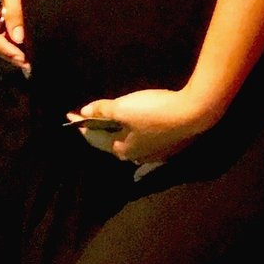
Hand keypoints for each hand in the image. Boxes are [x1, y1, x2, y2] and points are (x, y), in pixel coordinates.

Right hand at [0, 0, 28, 72]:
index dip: (4, 48)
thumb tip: (19, 39)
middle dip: (9, 47)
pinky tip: (28, 32)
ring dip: (13, 38)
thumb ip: (15, 12)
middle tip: (30, 60)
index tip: (24, 57)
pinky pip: (4, 15)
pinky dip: (15, 24)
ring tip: (31, 50)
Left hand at [73, 86, 217, 164]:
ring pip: (128, 142)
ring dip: (117, 132)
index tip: (70, 116)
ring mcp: (153, 153)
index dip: (81, 125)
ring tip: (111, 121)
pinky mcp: (167, 145)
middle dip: (99, 131)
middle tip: (90, 118)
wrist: (193, 113)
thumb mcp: (125, 107)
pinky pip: (143, 139)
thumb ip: (103, 110)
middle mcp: (135, 156)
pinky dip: (134, 132)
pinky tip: (137, 126)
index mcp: (121, 149)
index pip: (95, 137)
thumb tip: (84, 112)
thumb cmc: (155, 111)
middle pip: (111, 142)